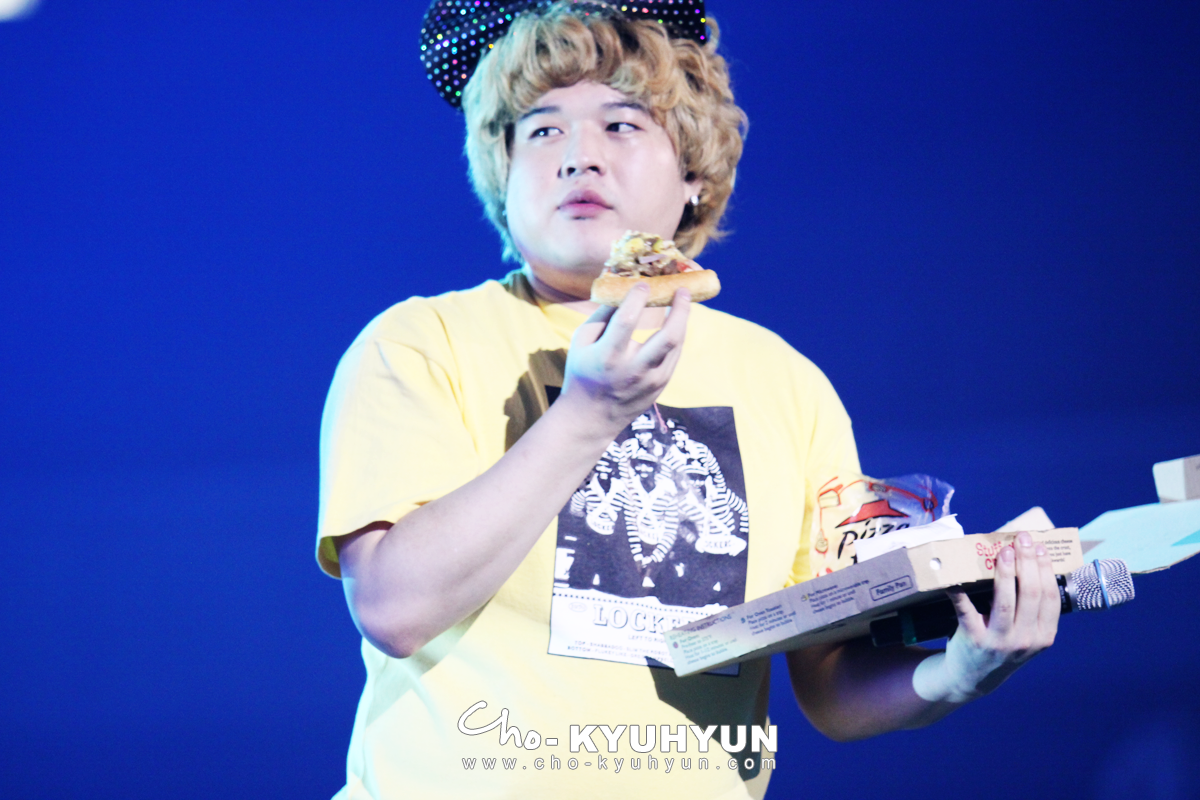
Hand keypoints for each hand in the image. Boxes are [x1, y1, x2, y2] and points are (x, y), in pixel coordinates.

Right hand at [559, 284, 690, 436]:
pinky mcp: (660, 387)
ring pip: (676, 345)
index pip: (627, 321)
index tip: (644, 284)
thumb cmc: (583, 372)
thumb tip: (621, 288)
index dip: (637, 298)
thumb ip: (602, 315)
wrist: (592, 417)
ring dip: (682, 320)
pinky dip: (676, 337)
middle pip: (668, 337)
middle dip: (680, 310)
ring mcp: (651, 381)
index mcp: (608, 356)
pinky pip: (674, 356)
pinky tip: (675, 323)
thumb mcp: (581, 342)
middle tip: (683, 290)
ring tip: (682, 301)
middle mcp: (633, 369)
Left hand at [913, 531, 1060, 703]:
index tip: (1039, 546)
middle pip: (1031, 594)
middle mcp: (1026, 640)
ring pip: (1005, 601)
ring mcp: (1000, 641)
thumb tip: (1028, 562)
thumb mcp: (1026, 635)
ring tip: (1003, 552)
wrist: (973, 677)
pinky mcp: (974, 639)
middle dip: (1028, 562)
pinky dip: (959, 591)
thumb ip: (1031, 609)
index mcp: (1044, 636)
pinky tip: (955, 577)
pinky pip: (966, 610)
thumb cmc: (1002, 646)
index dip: (1046, 569)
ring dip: (1005, 573)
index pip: (1051, 597)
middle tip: (1021, 539)